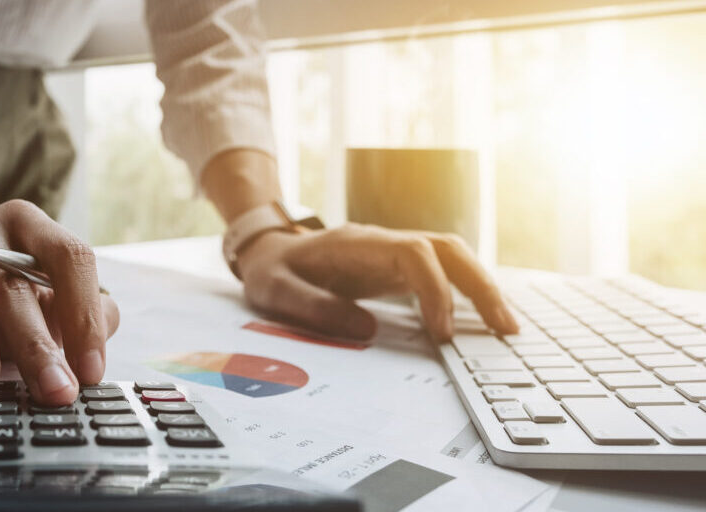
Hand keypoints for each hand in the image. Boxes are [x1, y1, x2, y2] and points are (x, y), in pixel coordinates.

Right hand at [0, 200, 118, 404]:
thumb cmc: (4, 298)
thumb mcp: (47, 305)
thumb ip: (82, 315)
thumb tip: (105, 329)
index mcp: (33, 227)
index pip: (70, 256)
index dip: (85, 315)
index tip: (89, 371)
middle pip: (12, 276)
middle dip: (36, 341)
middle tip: (53, 390)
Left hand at [236, 224, 517, 341]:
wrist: (267, 249)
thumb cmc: (272, 271)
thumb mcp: (275, 290)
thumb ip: (313, 308)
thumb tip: (367, 331)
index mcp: (357, 244)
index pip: (415, 253)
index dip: (436, 290)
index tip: (443, 333)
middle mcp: (383, 243)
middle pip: (447, 248)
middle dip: (480, 285)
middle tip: (506, 328)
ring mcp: (393, 252)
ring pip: (451, 257)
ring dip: (481, 288)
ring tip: (506, 328)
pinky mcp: (396, 268)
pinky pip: (441, 273)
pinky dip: (465, 293)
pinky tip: (480, 321)